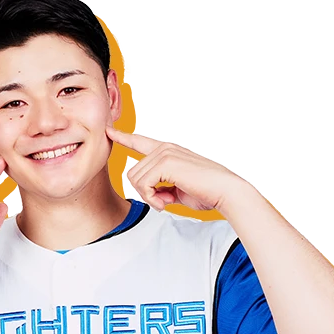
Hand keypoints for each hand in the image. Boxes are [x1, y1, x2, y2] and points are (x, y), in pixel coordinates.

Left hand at [106, 127, 243, 211]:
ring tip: (166, 202)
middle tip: (163, 202)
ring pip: (136, 179)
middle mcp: (164, 148)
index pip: (140, 142)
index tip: (109, 130)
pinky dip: (152, 198)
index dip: (122, 137)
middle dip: (145, 193)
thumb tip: (155, 196)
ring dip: (149, 197)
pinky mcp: (165, 163)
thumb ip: (163, 189)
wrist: (224, 192)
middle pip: (132, 172)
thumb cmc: (206, 192)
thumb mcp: (178, 191)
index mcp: (167, 152)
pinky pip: (143, 184)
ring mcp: (164, 154)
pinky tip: (166, 202)